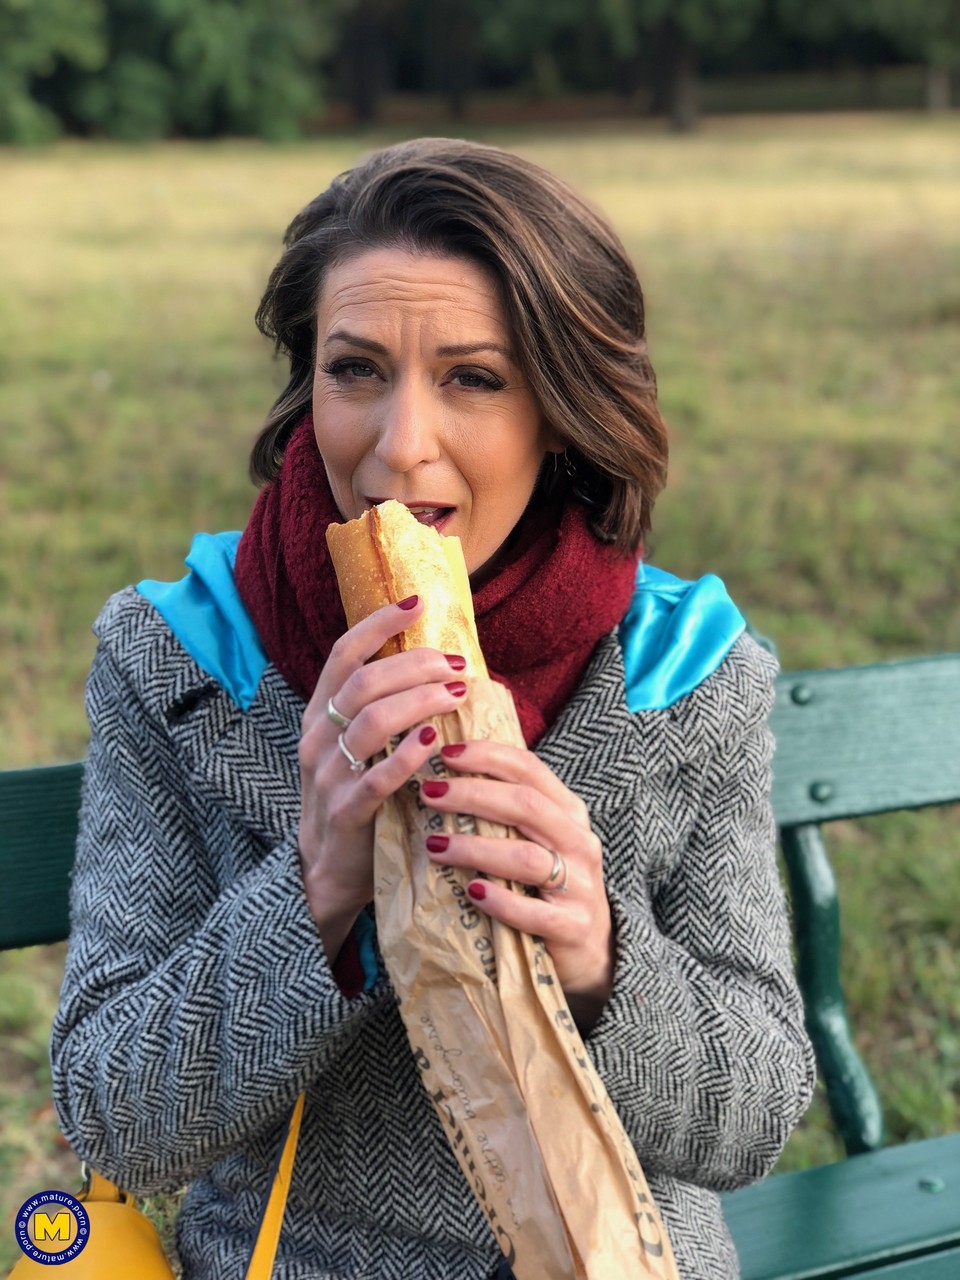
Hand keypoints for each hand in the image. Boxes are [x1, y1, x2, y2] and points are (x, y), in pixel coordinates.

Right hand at [297, 595, 469, 961]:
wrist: (329, 872)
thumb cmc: (357, 798)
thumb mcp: (359, 747)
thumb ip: (384, 708)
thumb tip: (438, 664)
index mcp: (321, 714)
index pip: (344, 653)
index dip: (378, 623)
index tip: (417, 602)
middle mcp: (317, 737)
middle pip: (364, 681)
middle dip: (414, 664)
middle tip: (456, 664)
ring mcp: (326, 775)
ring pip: (370, 721)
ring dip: (418, 701)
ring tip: (456, 694)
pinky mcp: (345, 812)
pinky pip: (375, 778)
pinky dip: (405, 756)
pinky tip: (434, 741)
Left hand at [418, 741, 613, 1018]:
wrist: (592, 949)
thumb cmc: (549, 886)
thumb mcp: (538, 840)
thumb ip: (505, 812)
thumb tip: (445, 776)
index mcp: (568, 812)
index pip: (530, 769)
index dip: (488, 756)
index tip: (445, 754)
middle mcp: (579, 841)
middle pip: (526, 806)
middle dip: (472, 795)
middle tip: (429, 794)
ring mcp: (580, 885)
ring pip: (526, 857)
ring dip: (475, 848)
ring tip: (434, 845)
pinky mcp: (573, 927)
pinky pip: (534, 912)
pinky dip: (500, 901)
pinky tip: (472, 892)